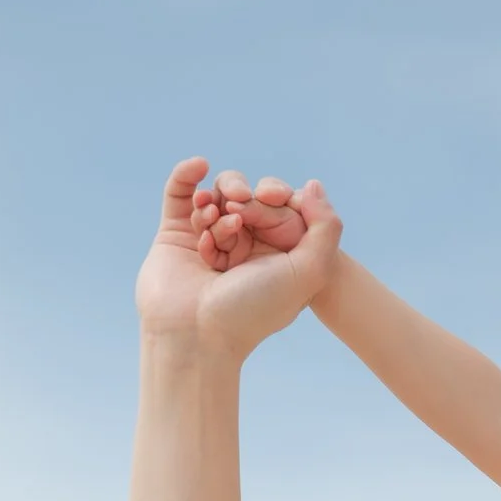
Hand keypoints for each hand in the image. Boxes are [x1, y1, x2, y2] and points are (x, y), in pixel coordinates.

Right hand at [135, 159, 341, 357]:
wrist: (197, 334)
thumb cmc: (254, 309)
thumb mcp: (310, 271)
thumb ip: (326, 228)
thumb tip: (313, 185)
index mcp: (275, 256)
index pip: (279, 208)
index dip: (276, 199)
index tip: (273, 199)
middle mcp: (243, 247)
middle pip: (247, 198)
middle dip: (245, 197)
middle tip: (239, 213)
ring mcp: (207, 240)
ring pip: (216, 196)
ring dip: (218, 200)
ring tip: (214, 219)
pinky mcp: (174, 236)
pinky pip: (180, 195)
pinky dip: (187, 176)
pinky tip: (198, 166)